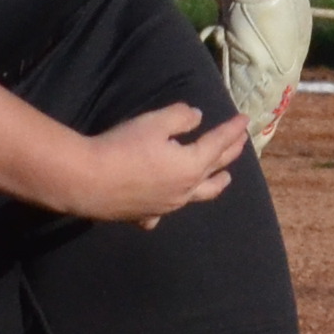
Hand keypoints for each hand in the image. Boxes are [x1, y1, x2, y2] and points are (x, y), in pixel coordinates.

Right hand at [54, 101, 251, 226]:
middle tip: (242, 143)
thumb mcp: (154, 122)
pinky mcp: (145, 215)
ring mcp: (166, 207)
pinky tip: (164, 209)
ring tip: (225, 179)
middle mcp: (185, 190)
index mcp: (191, 165)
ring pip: (199, 196)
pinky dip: (171, 206)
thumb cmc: (123, 147)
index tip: (245, 119)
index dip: (232, 130)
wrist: (88, 181)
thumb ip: (180, 117)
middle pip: (214, 170)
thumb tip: (196, 117)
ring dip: (215, 184)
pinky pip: (164, 213)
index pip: (218, 144)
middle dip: (230, 154)